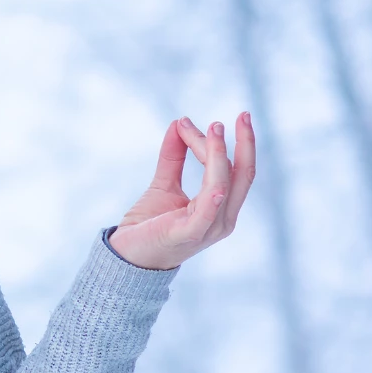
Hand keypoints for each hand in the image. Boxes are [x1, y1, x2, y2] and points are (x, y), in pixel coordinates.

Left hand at [107, 113, 255, 270]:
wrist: (125, 257)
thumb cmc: (148, 224)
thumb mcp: (163, 184)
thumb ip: (173, 156)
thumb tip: (179, 121)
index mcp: (220, 207)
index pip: (231, 169)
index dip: (217, 143)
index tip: (189, 121)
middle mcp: (222, 218)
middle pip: (242, 176)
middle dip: (246, 145)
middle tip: (243, 115)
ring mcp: (209, 227)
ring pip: (224, 184)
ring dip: (220, 154)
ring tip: (214, 128)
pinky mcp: (190, 233)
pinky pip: (209, 207)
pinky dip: (215, 186)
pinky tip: (216, 164)